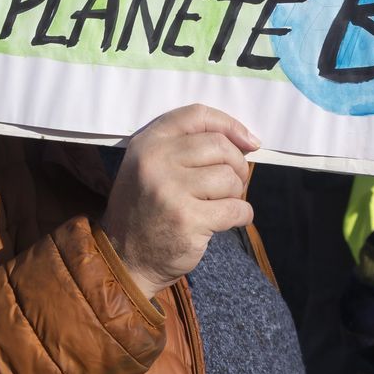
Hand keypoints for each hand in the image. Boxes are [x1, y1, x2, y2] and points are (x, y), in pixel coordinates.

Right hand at [99, 104, 259, 299]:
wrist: (125, 258)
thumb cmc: (147, 209)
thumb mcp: (150, 167)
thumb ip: (185, 146)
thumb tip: (245, 140)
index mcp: (147, 144)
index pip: (196, 115)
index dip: (229, 124)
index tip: (249, 141)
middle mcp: (156, 162)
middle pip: (220, 146)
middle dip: (237, 165)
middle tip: (233, 182)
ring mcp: (171, 191)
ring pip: (229, 178)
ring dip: (235, 193)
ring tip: (221, 204)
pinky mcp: (188, 220)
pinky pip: (235, 208)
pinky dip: (242, 214)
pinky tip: (231, 220)